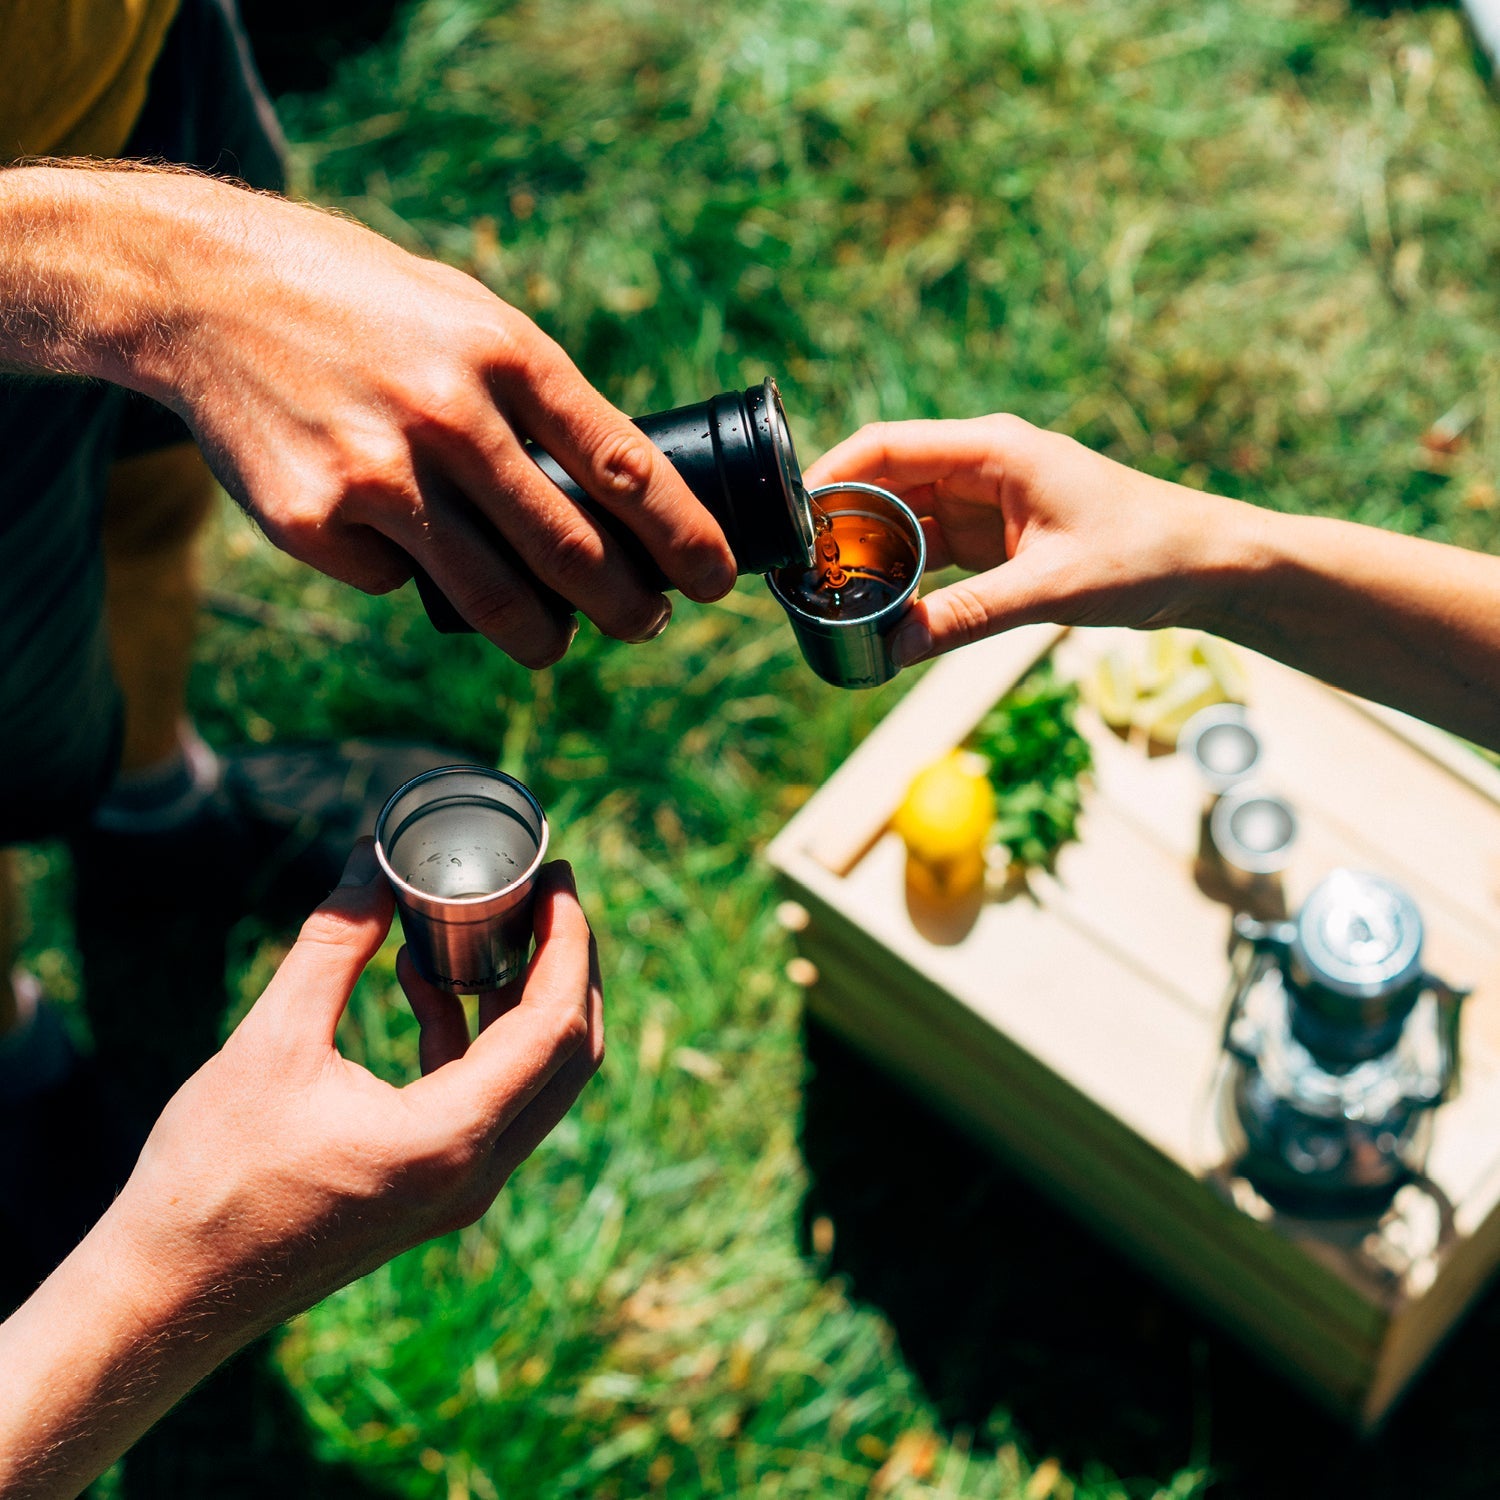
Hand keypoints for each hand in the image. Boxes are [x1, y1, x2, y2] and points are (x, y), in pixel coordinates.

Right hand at [0, 842, 601, 1497]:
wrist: (167, 1295)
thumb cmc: (212, 1176)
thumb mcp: (271, 1042)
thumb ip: (333, 944)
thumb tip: (370, 858)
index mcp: (451, 1139)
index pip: (555, 1025)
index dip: (568, 941)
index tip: (559, 877)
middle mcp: (475, 1173)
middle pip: (567, 1055)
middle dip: (567, 965)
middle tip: (546, 894)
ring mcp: (458, 1192)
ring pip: (533, 1082)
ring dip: (521, 1000)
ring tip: (489, 923)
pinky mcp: (431, 1193)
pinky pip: (485, 1103)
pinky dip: (473, 1038)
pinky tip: (423, 982)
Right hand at [4, 166, 736, 665]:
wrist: (205, 290)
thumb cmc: (363, 307)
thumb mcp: (467, 317)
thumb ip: (537, 396)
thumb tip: (613, 498)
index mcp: (504, 354)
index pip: (625, 465)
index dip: (683, 536)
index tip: (716, 579)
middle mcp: (448, 415)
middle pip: (573, 551)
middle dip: (630, 607)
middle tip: (650, 624)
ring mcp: (378, 475)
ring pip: (495, 597)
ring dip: (545, 637)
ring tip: (557, 642)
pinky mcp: (315, 522)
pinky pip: (395, 584)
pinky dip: (410, 579)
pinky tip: (393, 540)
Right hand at [805, 415, 1237, 665]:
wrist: (1207, 564)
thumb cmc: (1146, 554)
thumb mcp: (1050, 589)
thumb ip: (967, 617)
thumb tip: (891, 648)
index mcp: (994, 450)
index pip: (887, 445)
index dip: (830, 475)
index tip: (789, 517)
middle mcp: (982, 466)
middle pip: (884, 482)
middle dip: (839, 523)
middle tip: (799, 571)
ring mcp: (985, 502)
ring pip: (901, 519)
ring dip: (866, 553)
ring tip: (826, 594)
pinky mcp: (993, 538)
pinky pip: (927, 550)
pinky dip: (900, 575)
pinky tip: (875, 605)